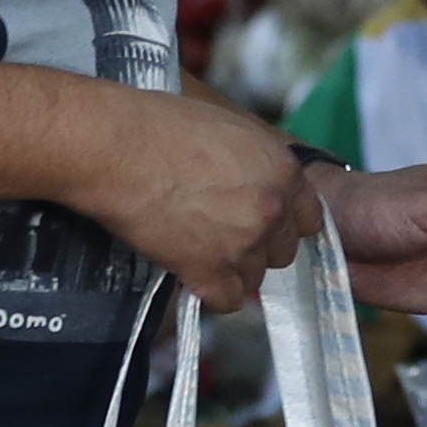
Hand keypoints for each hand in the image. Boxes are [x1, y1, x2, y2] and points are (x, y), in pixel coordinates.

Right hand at [80, 96, 313, 312]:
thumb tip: (259, 183)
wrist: (117, 148)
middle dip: (256, 247)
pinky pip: (227, 300)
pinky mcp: (209, 270)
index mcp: (284, 171)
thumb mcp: (230, 129)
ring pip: (255, 277)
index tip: (262, 223)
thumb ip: (258, 163)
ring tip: (196, 247)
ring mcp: (243, 243)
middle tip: (221, 233)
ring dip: (230, 269)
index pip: (309, 218)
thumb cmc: (160, 126)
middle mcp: (272, 209)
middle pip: (283, 251)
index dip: (283, 224)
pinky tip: (190, 274)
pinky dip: (210, 292)